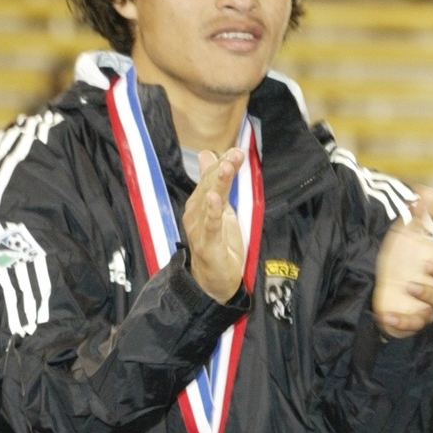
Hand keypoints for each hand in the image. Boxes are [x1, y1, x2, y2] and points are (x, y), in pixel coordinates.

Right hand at [183, 148, 246, 303]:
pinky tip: (214, 199)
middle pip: (209, 186)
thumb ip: (213, 182)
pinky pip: (210, 226)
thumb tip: (207, 154)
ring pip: (209, 202)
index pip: (210, 177)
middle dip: (223, 169)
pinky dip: (212, 212)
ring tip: (226, 168)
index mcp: (199, 203)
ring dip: (218, 184)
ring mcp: (199, 229)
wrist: (214, 281)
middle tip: (235, 155)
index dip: (223, 163)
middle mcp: (195, 213)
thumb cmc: (218, 243)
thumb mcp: (220, 208)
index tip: (237, 151)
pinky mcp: (207, 245)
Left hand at [372, 188, 432, 338]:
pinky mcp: (411, 320)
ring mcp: (426, 305)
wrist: (383, 281)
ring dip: (425, 295)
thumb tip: (428, 190)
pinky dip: (402, 321)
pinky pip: (412, 325)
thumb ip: (417, 214)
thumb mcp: (404, 233)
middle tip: (428, 264)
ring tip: (408, 284)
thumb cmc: (400, 256)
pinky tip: (388, 314)